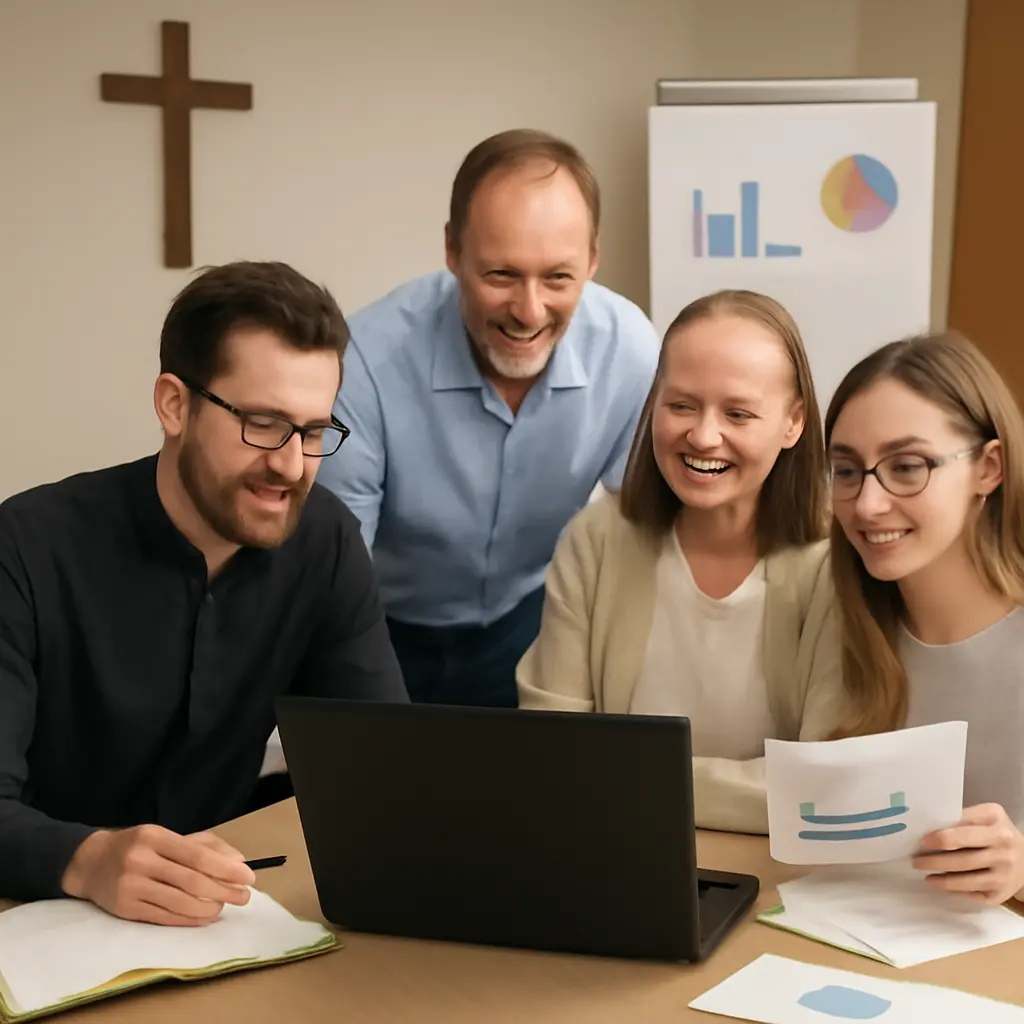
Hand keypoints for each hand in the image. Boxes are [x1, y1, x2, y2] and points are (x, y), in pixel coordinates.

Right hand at [61, 824, 254, 925]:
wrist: (89, 862)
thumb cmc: (137, 846)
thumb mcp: (167, 836)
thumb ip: (204, 845)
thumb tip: (237, 861)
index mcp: (155, 837)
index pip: (197, 855)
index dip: (226, 868)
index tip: (248, 875)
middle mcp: (141, 861)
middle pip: (191, 881)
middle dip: (224, 890)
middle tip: (244, 896)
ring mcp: (131, 887)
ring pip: (179, 902)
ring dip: (209, 908)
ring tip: (225, 906)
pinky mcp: (124, 909)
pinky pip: (164, 917)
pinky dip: (189, 919)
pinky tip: (204, 917)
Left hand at [912, 803, 1023, 905]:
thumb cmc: (995, 834)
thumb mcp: (983, 817)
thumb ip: (960, 819)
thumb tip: (926, 828)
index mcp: (994, 820)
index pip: (960, 829)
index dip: (937, 837)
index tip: (920, 840)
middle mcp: (1004, 846)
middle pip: (962, 856)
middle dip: (934, 859)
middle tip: (916, 860)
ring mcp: (1005, 872)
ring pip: (965, 878)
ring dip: (939, 877)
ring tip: (923, 872)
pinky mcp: (1001, 893)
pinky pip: (971, 892)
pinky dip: (951, 889)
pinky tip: (938, 883)